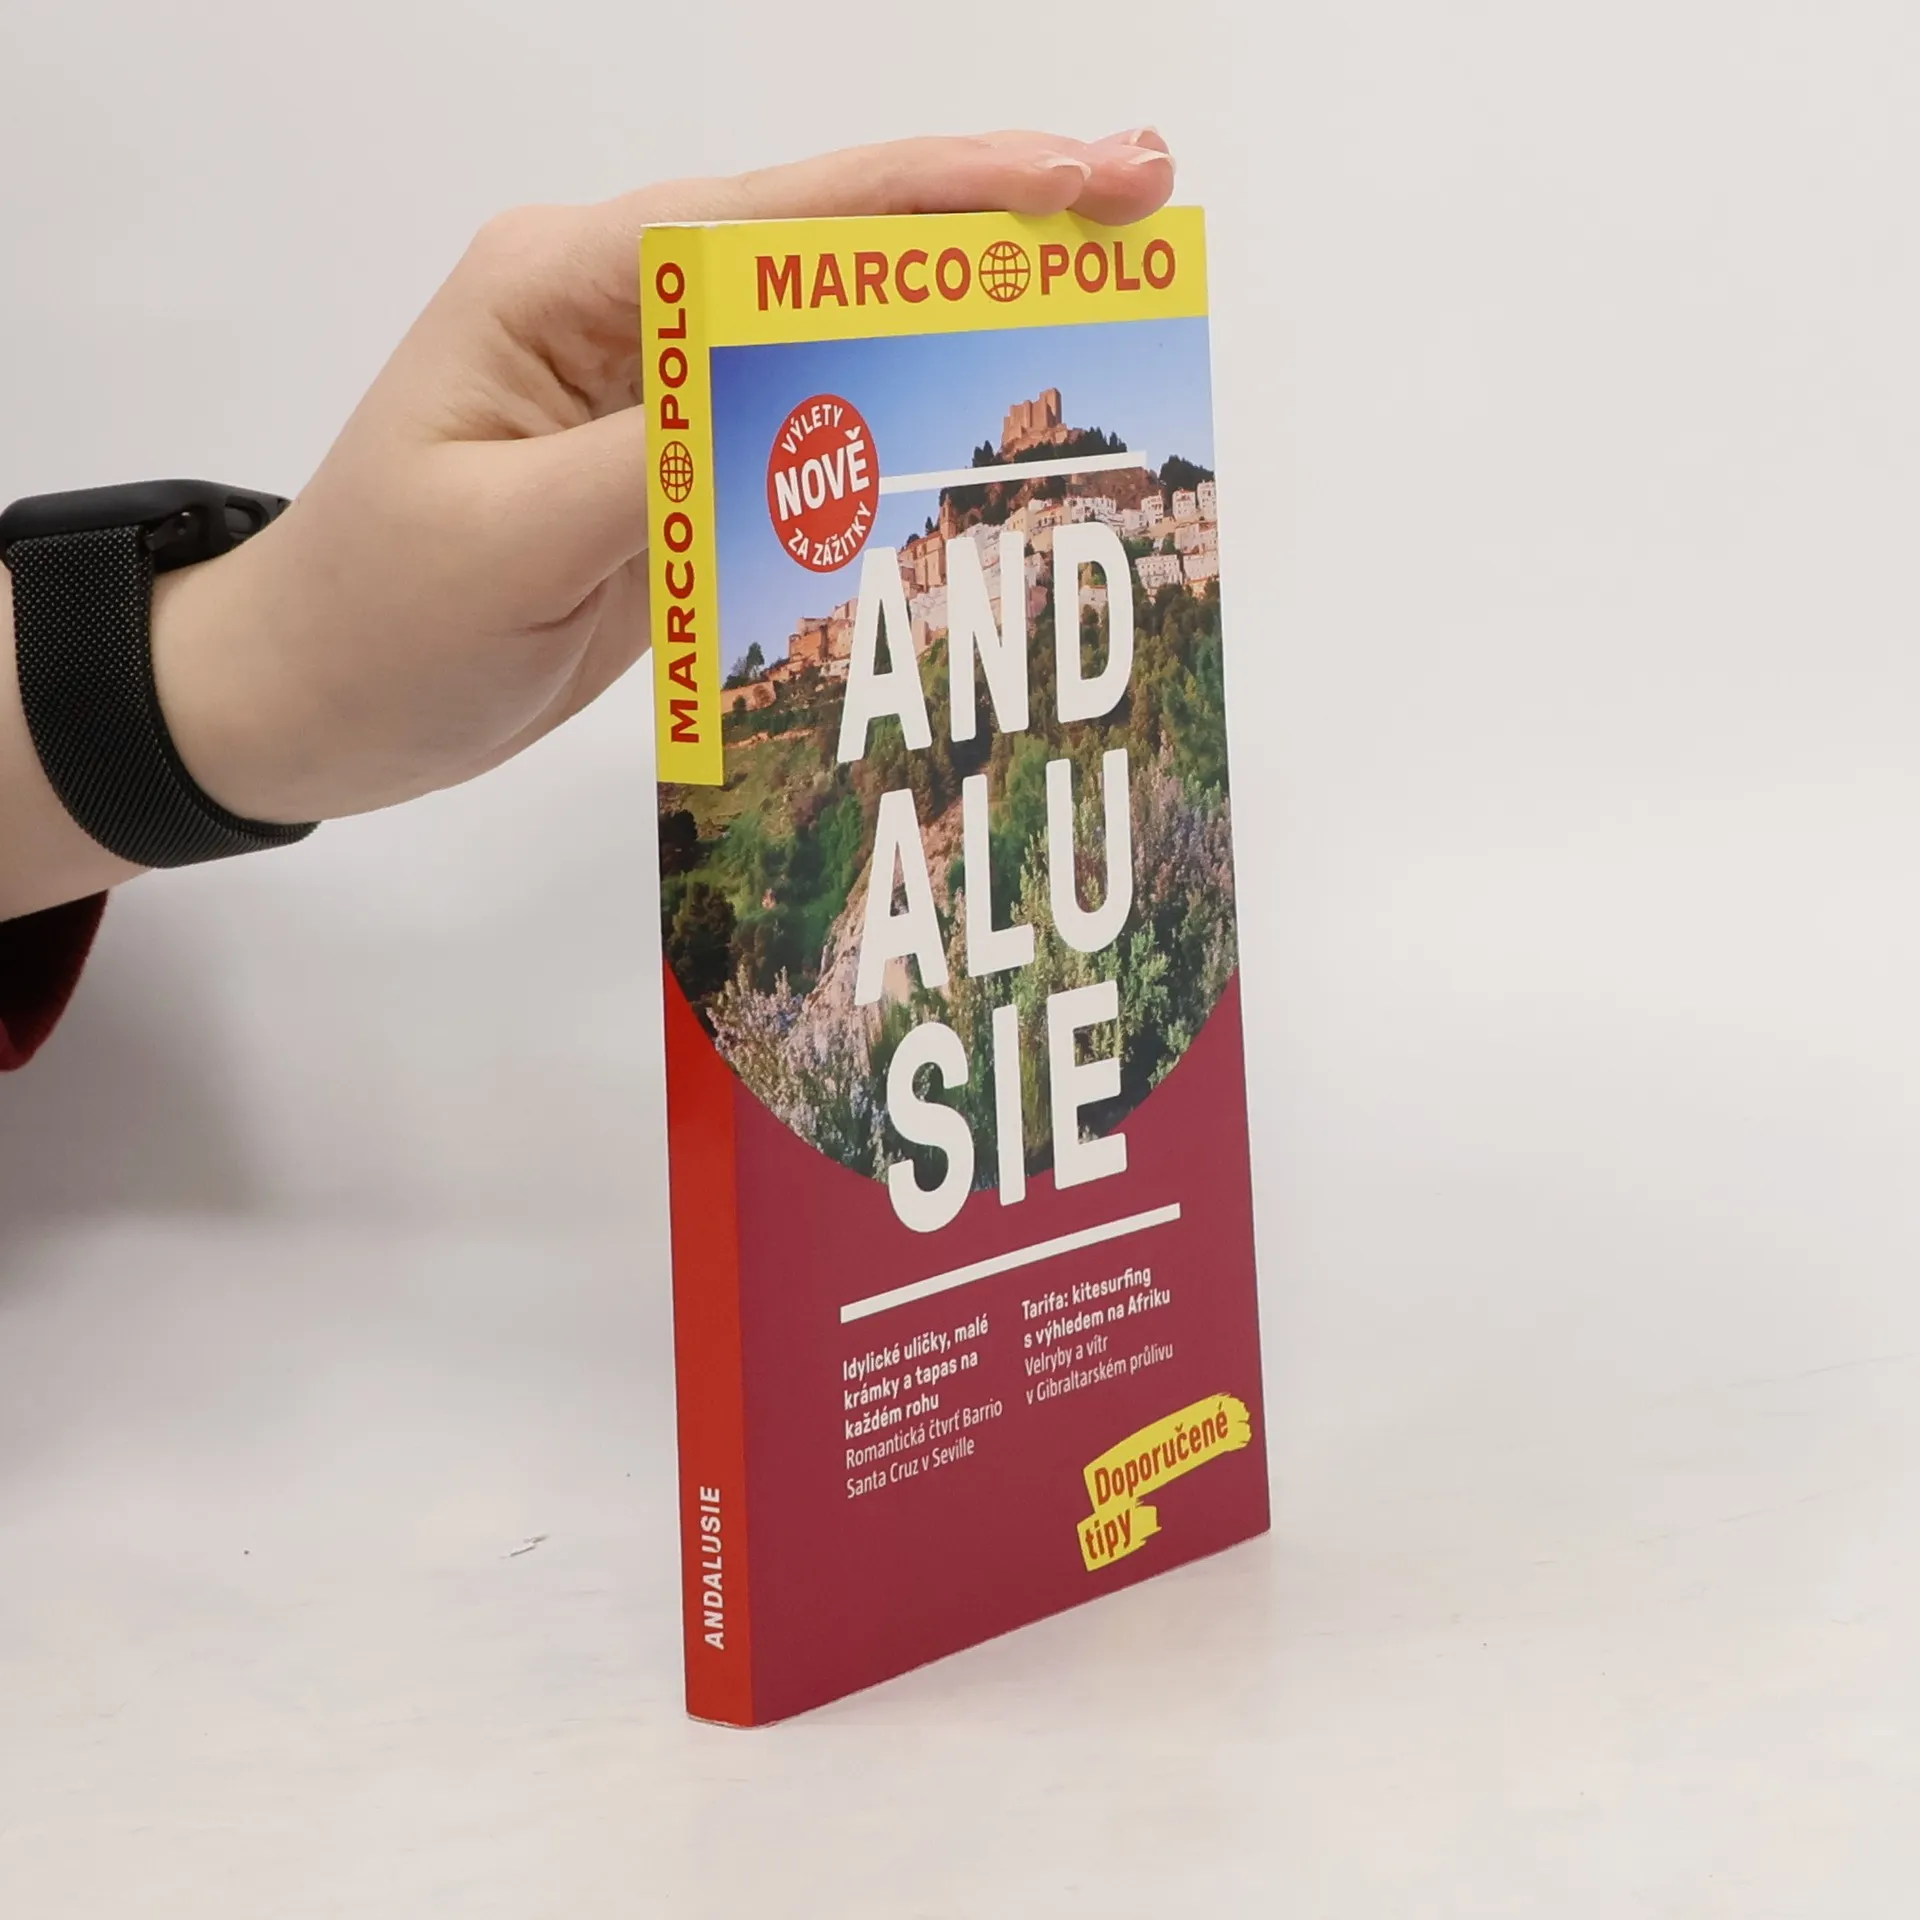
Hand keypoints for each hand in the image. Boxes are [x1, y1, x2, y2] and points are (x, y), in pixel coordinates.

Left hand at [152, 129, 1177, 827]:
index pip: (781, 221)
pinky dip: (898, 437)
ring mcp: (654, 398)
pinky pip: (806, 443)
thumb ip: (658, 462)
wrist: (314, 701)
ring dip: (957, 333)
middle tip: (1142, 211)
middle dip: (984, 231)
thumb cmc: (379, 618)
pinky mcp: (675, 476)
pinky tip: (981, 440)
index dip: (944, 196)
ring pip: (832, 347)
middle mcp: (623, 316)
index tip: (1083, 178)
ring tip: (1097, 316)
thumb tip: (807, 404)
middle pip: (828, 256)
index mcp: (568, 282)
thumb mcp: (507, 540)